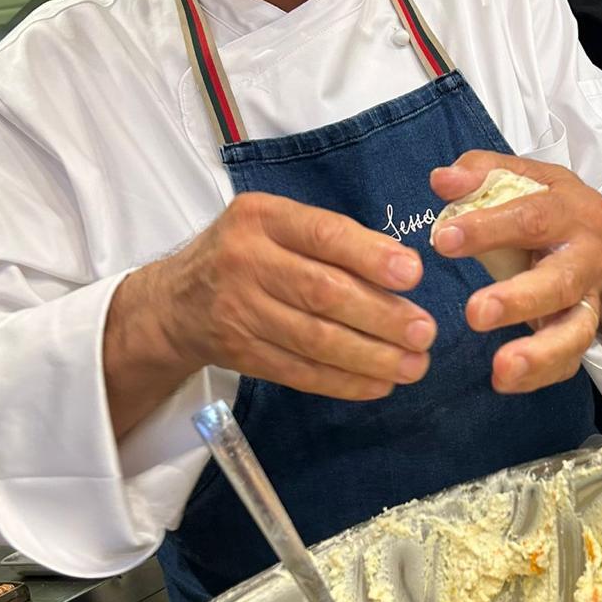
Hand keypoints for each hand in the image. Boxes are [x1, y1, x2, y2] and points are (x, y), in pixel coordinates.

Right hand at [118, 192, 436, 405]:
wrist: (176, 301)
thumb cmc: (247, 253)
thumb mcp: (277, 225)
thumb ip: (330, 239)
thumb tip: (402, 271)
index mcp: (262, 217)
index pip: (323, 234)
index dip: (370, 256)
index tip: (413, 274)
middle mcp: (246, 261)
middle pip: (322, 293)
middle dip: (380, 316)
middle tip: (425, 332)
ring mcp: (240, 311)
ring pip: (314, 339)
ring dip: (371, 356)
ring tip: (413, 364)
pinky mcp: (240, 353)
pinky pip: (299, 371)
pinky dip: (343, 381)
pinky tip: (378, 384)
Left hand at [430, 150, 601, 394]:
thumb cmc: (551, 206)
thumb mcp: (526, 177)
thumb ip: (483, 173)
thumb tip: (441, 180)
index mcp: (567, 212)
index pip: (529, 218)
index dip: (487, 229)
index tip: (443, 241)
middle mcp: (584, 259)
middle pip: (558, 283)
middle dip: (519, 300)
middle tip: (475, 313)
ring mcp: (587, 300)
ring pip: (575, 332)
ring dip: (539, 354)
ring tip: (501, 371)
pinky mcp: (582, 331)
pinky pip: (569, 360)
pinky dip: (541, 375)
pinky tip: (506, 382)